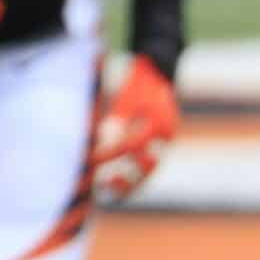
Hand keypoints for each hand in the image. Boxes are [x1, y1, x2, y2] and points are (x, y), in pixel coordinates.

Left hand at [89, 57, 179, 205]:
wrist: (159, 74)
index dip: (109, 154)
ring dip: (131, 182)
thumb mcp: (125, 99)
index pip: (132, 146)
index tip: (92, 158)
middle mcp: (167, 138)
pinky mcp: (162, 146)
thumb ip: (116, 123)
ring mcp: (167, 143)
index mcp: (161, 123)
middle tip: (106, 183)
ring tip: (109, 185)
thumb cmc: (139, 83)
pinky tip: (116, 177)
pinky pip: (148, 167)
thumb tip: (102, 146)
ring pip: (149, 172)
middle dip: (128, 180)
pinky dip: (133, 174)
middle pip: (148, 169)